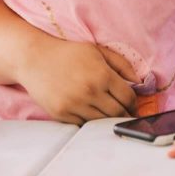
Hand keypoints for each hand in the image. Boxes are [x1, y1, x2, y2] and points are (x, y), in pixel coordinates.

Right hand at [16, 39, 136, 124]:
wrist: (35, 59)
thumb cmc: (69, 53)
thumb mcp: (98, 51)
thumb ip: (122, 64)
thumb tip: (139, 81)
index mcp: (102, 75)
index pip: (128, 97)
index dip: (134, 103)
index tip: (134, 105)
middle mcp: (90, 91)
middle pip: (117, 113)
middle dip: (125, 114)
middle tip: (126, 114)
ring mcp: (75, 104)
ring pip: (101, 122)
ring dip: (108, 120)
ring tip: (110, 115)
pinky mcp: (61, 114)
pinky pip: (83, 125)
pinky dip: (90, 122)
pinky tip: (92, 114)